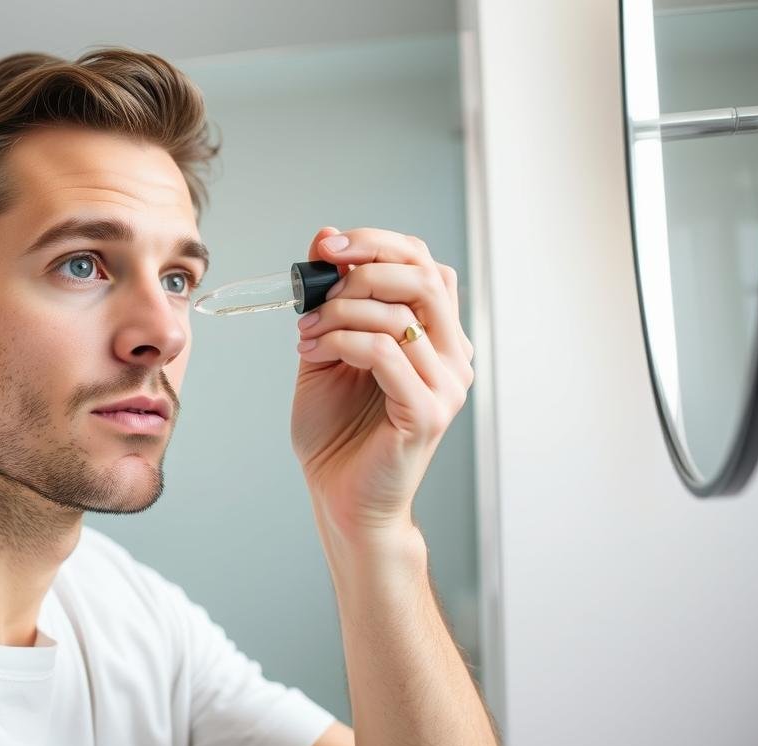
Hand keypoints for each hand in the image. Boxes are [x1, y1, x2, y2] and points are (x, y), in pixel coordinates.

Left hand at [291, 227, 474, 542]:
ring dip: (339, 312)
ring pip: (400, 313)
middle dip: (361, 270)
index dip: (377, 244)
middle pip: (423, 276)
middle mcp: (453, 356)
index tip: (327, 246)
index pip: (424, 263)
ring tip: (305, 334)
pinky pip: (386, 352)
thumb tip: (324, 235)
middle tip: (314, 290)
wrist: (338, 497)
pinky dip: (343, 341)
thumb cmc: (335, 430)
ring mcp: (447, 385)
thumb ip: (329, 297)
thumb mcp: (325, 347)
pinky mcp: (428, 412)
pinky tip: (316, 354)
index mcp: (437, 336)